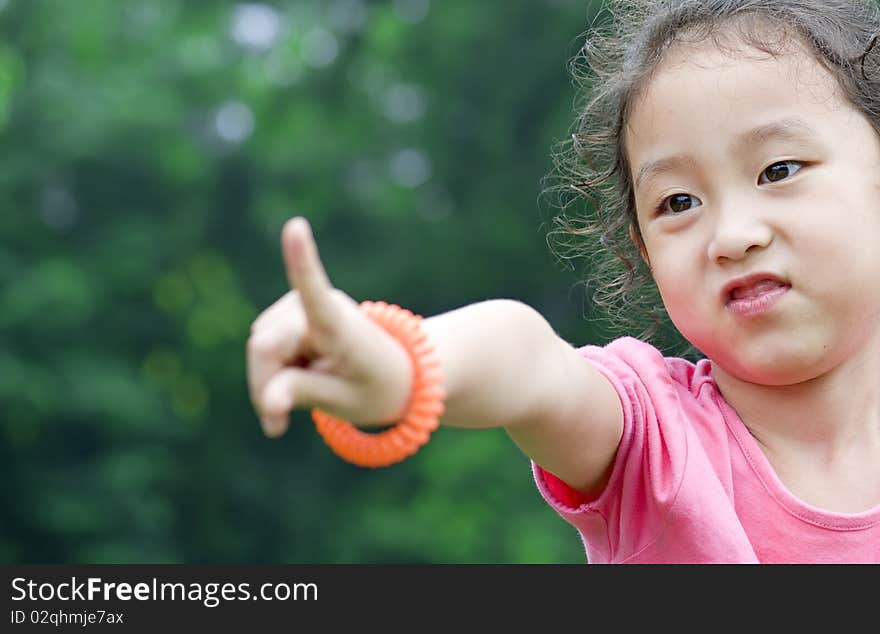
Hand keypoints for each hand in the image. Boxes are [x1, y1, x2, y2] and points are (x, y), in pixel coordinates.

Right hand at [246, 217, 412, 437]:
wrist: (394, 374)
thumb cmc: (376, 387)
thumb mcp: (345, 401)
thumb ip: (301, 395)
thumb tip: (267, 402)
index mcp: (338, 323)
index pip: (315, 291)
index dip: (301, 261)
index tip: (295, 226)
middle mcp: (315, 305)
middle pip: (264, 348)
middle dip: (265, 388)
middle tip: (278, 425)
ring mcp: (296, 307)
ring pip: (257, 350)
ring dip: (269, 382)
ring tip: (306, 392)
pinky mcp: (285, 315)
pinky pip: (260, 349)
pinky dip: (269, 374)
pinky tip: (296, 379)